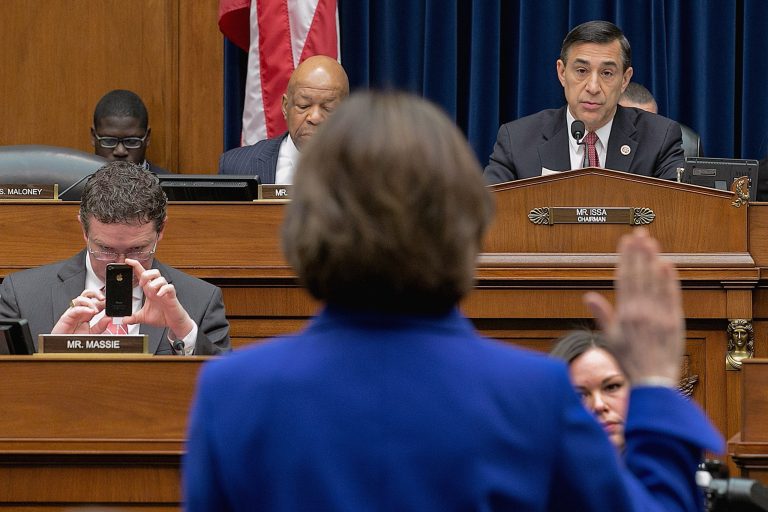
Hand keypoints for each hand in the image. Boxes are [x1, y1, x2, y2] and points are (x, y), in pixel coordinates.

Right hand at [52, 289, 111, 333]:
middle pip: (88, 294)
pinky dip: (83, 309)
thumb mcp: (92, 333)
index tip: (110, 303)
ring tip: (96, 310)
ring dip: (90, 302)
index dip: (104, 300)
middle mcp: (81, 311)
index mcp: (88, 313)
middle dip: (97, 294)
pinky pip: (74, 309)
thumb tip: (109, 318)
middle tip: (104, 299)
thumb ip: (101, 326)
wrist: (64, 347)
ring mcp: (73, 312)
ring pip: (80, 298)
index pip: (96, 301)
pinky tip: (90, 312)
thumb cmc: (76, 339)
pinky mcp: (66, 317)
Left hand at [121, 259, 194, 339]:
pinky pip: (169, 287)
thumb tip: (124, 320)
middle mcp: (157, 288)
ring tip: (152, 292)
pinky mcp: (172, 296)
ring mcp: (164, 291)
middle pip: (153, 272)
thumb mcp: (143, 317)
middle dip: (146, 274)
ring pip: (161, 278)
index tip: (127, 261)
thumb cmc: (161, 316)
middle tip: (142, 283)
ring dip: (154, 283)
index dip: (135, 266)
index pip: (142, 274)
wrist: (173, 322)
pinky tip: (159, 295)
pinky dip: (164, 289)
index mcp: (149, 290)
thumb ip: (133, 318)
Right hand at [583, 228, 683, 383]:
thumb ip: (601, 315)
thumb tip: (589, 296)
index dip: (625, 258)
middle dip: (639, 252)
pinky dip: (670, 279)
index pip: (624, 278)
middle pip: (640, 274)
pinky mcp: (675, 320)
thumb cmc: (628, 361)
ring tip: (651, 242)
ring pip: (656, 281)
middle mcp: (642, 311)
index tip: (626, 241)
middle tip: (640, 233)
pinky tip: (668, 264)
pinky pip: (672, 294)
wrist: (653, 380)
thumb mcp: (609, 338)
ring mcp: (659, 315)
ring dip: (653, 259)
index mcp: (624, 314)